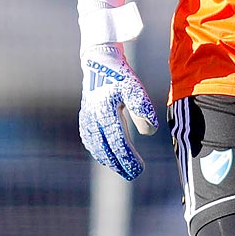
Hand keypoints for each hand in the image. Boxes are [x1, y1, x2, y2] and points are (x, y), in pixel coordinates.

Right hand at [78, 42, 157, 178]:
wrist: (99, 61)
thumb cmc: (121, 75)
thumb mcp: (134, 88)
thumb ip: (142, 108)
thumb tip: (150, 132)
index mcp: (105, 111)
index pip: (117, 142)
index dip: (128, 158)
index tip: (139, 170)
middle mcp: (92, 117)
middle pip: (106, 148)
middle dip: (119, 164)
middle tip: (133, 175)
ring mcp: (86, 117)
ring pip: (95, 146)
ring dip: (108, 160)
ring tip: (122, 169)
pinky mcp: (84, 116)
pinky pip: (89, 139)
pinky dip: (98, 150)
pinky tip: (106, 157)